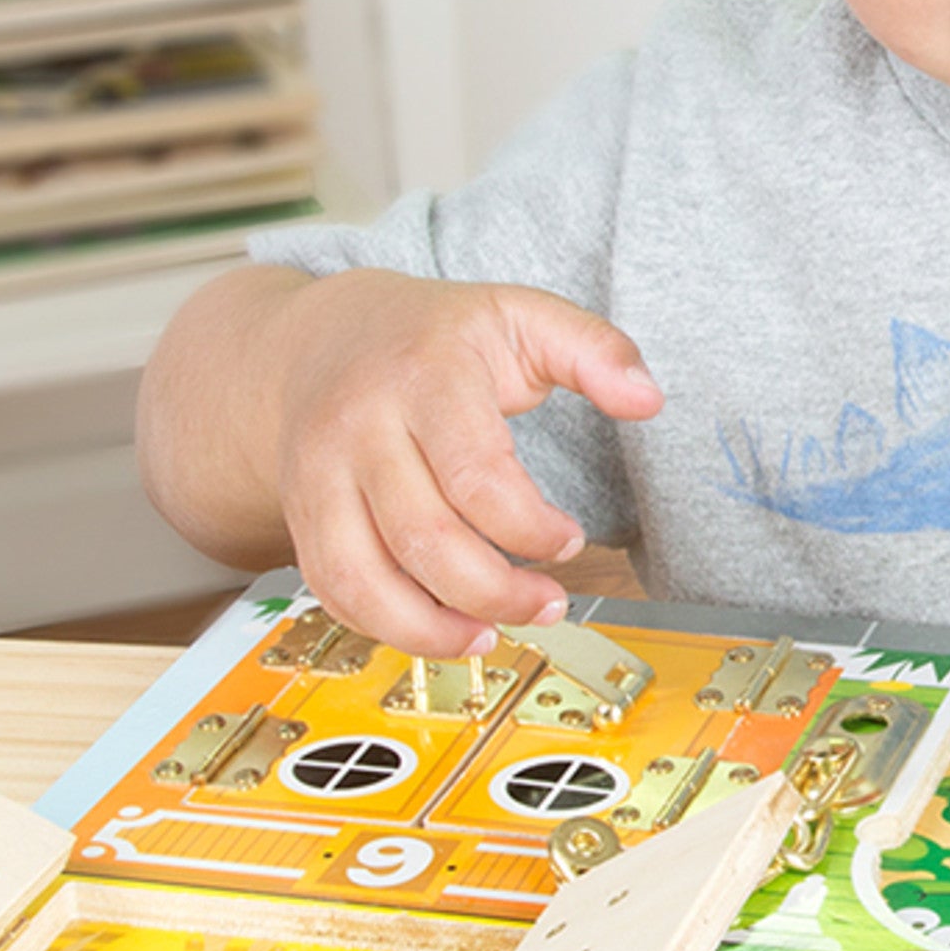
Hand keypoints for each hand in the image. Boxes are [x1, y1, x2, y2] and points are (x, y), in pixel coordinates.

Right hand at [268, 270, 661, 656]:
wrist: (320, 338)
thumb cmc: (432, 335)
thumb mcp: (521, 316)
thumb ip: (594, 349)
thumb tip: (648, 398)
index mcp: (423, 377)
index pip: (476, 477)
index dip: (531, 528)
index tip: (570, 539)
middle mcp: (359, 428)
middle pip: (424, 538)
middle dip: (496, 591)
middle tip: (548, 603)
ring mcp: (320, 476)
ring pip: (363, 578)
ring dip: (433, 629)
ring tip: (491, 634)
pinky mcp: (301, 515)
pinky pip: (331, 590)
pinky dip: (382, 626)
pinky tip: (438, 629)